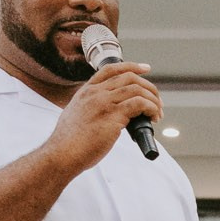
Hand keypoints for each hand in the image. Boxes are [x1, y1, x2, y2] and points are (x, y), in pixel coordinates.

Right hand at [43, 61, 161, 171]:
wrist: (62, 154)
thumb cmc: (70, 142)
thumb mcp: (76, 115)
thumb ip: (90, 108)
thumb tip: (107, 113)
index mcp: (86, 91)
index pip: (110, 69)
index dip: (131, 66)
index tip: (145, 68)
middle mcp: (95, 93)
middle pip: (130, 78)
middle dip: (149, 88)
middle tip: (157, 103)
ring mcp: (103, 103)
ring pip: (137, 89)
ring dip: (153, 100)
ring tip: (157, 114)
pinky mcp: (112, 116)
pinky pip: (140, 104)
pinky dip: (151, 108)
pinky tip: (153, 118)